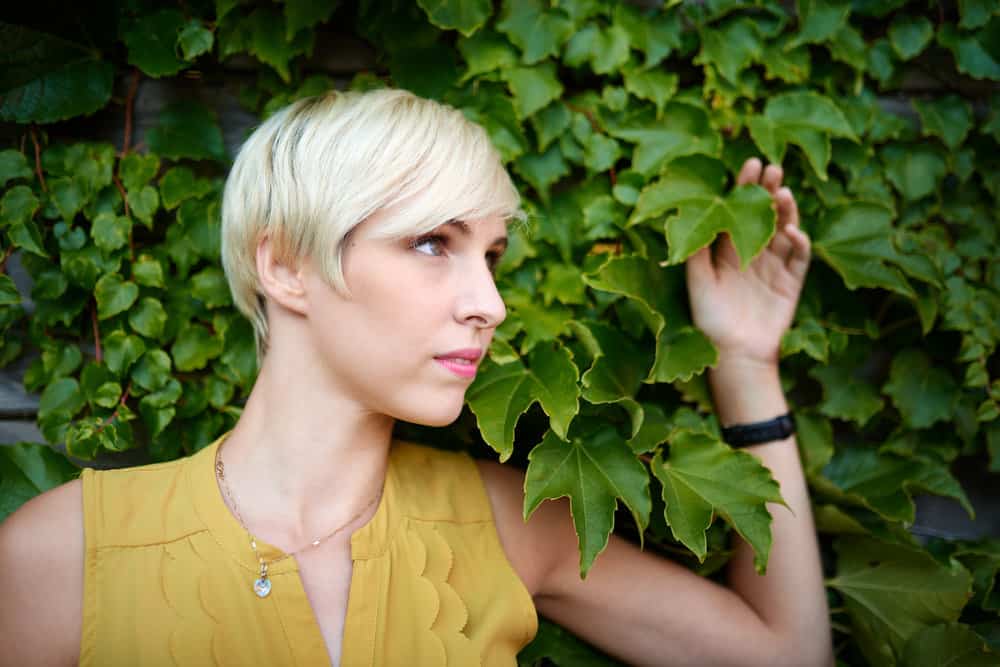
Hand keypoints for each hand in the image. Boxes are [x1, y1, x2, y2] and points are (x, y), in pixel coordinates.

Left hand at [685, 158, 809, 366]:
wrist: (734, 354)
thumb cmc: (709, 320)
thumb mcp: (697, 283)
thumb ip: (697, 252)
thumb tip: (694, 215)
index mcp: (727, 250)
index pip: (737, 211)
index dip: (744, 187)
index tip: (751, 164)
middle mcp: (752, 253)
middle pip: (764, 214)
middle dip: (768, 190)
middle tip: (773, 168)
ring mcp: (774, 266)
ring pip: (784, 229)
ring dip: (786, 210)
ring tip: (783, 193)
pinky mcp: (792, 282)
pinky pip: (800, 257)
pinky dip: (800, 242)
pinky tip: (793, 231)